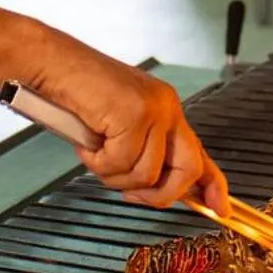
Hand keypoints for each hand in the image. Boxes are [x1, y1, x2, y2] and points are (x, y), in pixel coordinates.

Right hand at [32, 47, 227, 211]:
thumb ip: (140, 151)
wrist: (53, 63)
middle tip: (131, 195)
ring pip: (147, 173)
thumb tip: (154, 188)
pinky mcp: (134, 113)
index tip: (220, 209)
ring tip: (94, 154)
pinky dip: (97, 162)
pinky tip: (87, 143)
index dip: (212, 185)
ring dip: (113, 175)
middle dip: (159, 194)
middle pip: (187, 169)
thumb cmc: (76, 93)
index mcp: (166, 109)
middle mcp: (167, 106)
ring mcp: (153, 109)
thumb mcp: (116, 127)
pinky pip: (121, 161)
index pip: (199, 153)